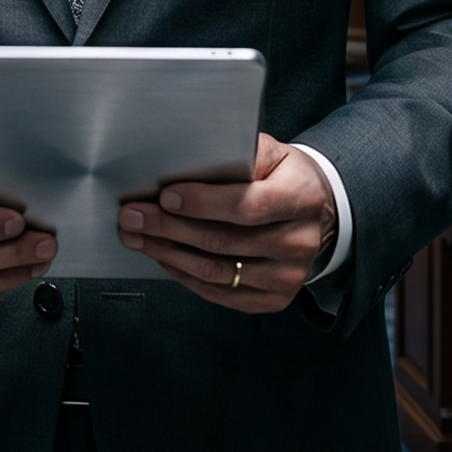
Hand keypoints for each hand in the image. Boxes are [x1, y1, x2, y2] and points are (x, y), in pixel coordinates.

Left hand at [119, 134, 334, 313]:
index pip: (247, 206)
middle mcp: (299, 242)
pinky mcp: (274, 299)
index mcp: (301, 198)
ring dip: (168, 254)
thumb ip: (236, 155)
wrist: (317, 211)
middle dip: (169, 228)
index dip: (203, 203)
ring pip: (216, 272)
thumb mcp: (270, 153)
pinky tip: (164, 257)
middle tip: (133, 217)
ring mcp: (288, 276)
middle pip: (224, 242)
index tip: (166, 197)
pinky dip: (184, 276)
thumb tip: (186, 162)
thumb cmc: (284, 177)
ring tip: (139, 237)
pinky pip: (219, 293)